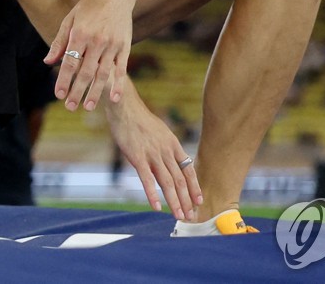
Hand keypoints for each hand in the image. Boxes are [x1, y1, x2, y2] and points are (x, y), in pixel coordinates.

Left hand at [44, 0, 131, 110]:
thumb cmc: (89, 7)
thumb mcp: (69, 20)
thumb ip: (59, 42)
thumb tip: (48, 62)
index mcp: (80, 34)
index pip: (70, 62)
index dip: (64, 80)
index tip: (59, 95)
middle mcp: (96, 40)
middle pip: (85, 72)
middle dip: (77, 91)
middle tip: (70, 107)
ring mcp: (112, 44)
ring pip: (102, 73)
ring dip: (95, 92)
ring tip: (87, 107)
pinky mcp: (124, 46)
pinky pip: (121, 69)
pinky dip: (118, 84)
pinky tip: (113, 98)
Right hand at [106, 83, 201, 219]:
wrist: (125, 107)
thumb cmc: (140, 120)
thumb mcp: (160, 132)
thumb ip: (166, 147)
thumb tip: (171, 161)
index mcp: (173, 144)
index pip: (188, 170)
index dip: (194, 187)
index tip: (199, 201)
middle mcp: (166, 151)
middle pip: (180, 180)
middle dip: (187, 200)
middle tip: (191, 216)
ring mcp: (152, 155)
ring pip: (167, 183)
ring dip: (174, 202)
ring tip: (179, 216)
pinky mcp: (137, 158)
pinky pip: (147, 180)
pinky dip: (152, 195)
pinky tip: (156, 207)